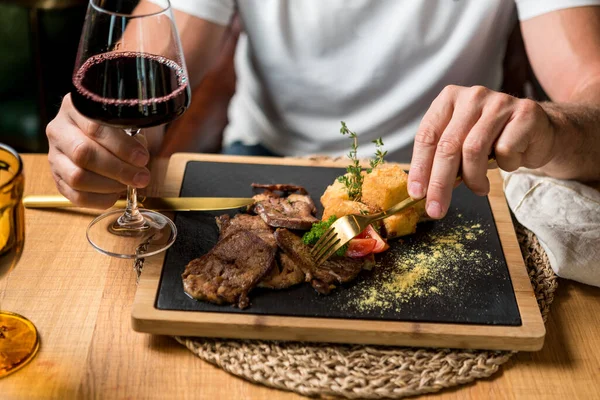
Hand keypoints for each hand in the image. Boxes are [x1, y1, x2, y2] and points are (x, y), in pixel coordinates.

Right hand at [46, 94, 150, 208]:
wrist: (97, 133)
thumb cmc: (115, 126)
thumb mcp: (124, 119)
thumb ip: (132, 133)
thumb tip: (139, 159)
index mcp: (74, 108)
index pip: (95, 128)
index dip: (121, 146)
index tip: (142, 158)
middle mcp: (58, 130)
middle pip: (83, 154)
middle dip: (118, 169)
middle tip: (141, 177)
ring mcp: (54, 155)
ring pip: (76, 177)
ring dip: (109, 186)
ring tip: (128, 184)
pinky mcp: (57, 178)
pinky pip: (74, 196)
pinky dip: (99, 200)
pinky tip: (115, 194)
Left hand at [407, 85, 556, 218]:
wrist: (540, 132)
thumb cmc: (493, 141)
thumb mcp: (462, 146)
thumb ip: (442, 160)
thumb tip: (423, 191)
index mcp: (448, 99)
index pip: (427, 136)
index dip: (419, 168)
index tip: (417, 194)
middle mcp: (471, 96)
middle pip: (447, 146)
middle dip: (440, 183)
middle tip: (437, 209)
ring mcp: (498, 101)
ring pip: (473, 150)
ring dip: (473, 178)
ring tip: (478, 188)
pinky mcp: (524, 112)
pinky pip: (505, 149)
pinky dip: (505, 165)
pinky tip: (509, 161)